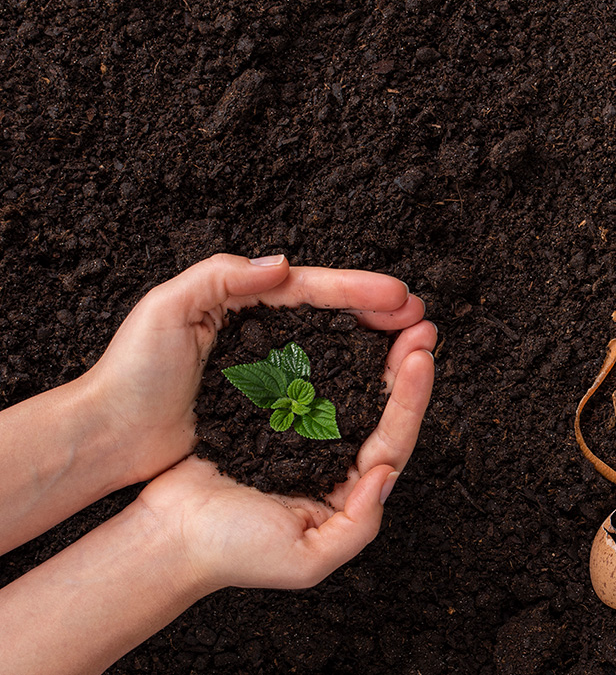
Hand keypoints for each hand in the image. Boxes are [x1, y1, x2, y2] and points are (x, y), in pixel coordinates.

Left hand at [81, 253, 426, 487]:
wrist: (107, 437)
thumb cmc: (129, 373)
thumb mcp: (166, 308)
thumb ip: (220, 276)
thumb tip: (282, 264)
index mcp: (241, 300)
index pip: (312, 288)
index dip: (359, 290)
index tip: (400, 297)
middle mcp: (260, 330)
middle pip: (334, 314)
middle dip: (381, 314)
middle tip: (422, 320)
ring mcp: (266, 369)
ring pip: (335, 348)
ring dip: (376, 346)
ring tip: (413, 347)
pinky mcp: (266, 407)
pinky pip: (320, 388)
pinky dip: (352, 381)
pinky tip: (377, 387)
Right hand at [134, 317, 434, 589]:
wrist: (167, 538)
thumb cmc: (232, 554)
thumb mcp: (307, 558)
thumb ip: (357, 525)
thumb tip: (385, 475)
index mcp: (347, 488)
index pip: (393, 440)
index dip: (411, 400)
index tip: (422, 358)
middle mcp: (331, 457)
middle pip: (379, 405)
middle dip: (402, 363)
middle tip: (421, 325)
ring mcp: (300, 432)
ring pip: (347, 384)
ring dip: (371, 350)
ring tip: (391, 315)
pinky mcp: (267, 411)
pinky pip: (303, 375)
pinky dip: (323, 351)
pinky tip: (337, 324)